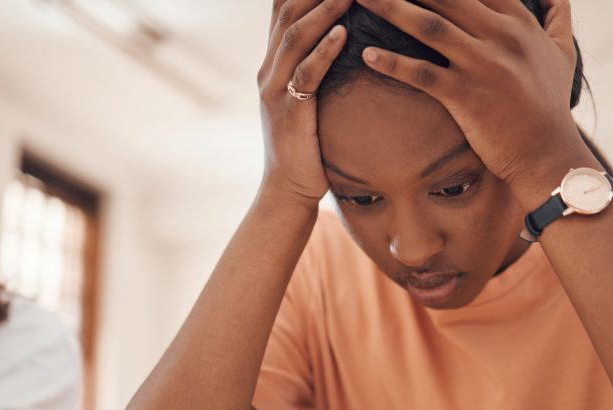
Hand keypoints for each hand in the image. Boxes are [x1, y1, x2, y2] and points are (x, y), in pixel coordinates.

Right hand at [257, 0, 354, 207]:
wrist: (288, 189)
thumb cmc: (307, 142)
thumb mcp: (305, 96)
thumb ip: (313, 65)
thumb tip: (340, 36)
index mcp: (273, 61)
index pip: (283, 7)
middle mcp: (268, 68)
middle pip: (288, 12)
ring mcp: (275, 90)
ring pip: (295, 37)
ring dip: (324, 9)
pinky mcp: (289, 113)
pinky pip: (306, 75)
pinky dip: (324, 52)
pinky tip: (343, 34)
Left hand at [354, 0, 590, 201]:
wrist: (547, 153)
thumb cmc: (551, 104)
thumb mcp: (563, 52)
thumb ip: (558, 16)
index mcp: (519, 22)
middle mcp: (501, 36)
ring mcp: (483, 65)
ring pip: (428, 26)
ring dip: (390, 8)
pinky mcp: (466, 96)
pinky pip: (422, 74)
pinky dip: (393, 63)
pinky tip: (367, 54)